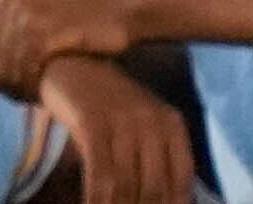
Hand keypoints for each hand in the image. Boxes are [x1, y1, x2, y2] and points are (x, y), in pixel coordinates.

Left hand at [0, 0, 148, 94]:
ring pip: (4, 70)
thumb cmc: (82, 17)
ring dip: (16, 89)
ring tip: (32, 95)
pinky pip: (27, 72)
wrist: (124, 9)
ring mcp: (30, 18)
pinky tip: (42, 94)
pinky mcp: (48, 36)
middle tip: (20, 96)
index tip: (2, 86)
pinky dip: (31, 89)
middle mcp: (13, 4)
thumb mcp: (39, 14)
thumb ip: (6, 29)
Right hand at [34, 55, 193, 203]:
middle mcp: (152, 120)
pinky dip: (96, 200)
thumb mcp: (141, 128)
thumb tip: (159, 200)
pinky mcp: (92, 122)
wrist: (71, 63)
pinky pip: (100, 175)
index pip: (181, 182)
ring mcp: (122, 119)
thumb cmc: (108, 106)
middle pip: (154, 189)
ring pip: (126, 186)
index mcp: (172, 124)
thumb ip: (155, 162)